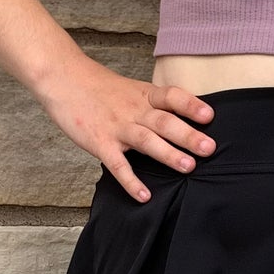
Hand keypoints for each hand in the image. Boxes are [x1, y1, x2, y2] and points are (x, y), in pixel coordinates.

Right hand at [37, 59, 216, 201]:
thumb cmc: (98, 87)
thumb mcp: (131, 88)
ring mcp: (117, 127)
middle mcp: (134, 110)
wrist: (63, 78)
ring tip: (189, 167)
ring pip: (146, 140)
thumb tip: (182, 118)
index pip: (171, 97)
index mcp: (143, 95)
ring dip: (168, 154)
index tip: (210, 116)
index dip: (191, 105)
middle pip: (164, 122)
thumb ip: (153, 103)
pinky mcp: (100, 143)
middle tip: (209, 148)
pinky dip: (131, 181)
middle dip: (188, 135)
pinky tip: (144, 195)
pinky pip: (117, 165)